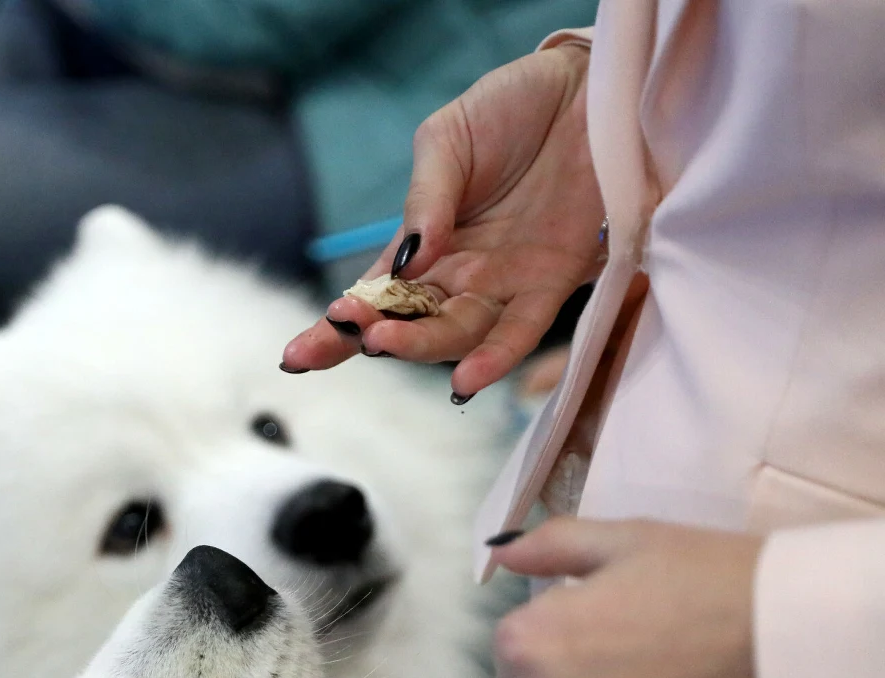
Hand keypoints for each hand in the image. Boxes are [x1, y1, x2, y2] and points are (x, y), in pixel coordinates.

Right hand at [282, 44, 602, 397]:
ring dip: (420, 345)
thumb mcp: (448, 140)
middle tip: (352, 332)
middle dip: (371, 337)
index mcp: (422, 245)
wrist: (586, 90)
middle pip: (407, 326)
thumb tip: (410, 260)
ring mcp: (503, 284)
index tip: (297, 356)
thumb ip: (426, 199)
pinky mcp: (551, 283)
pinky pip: (519, 333)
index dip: (335, 329)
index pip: (372, 298)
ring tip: (386, 342)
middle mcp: (458, 276)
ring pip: (455, 334)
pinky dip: (493, 360)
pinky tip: (464, 380)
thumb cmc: (511, 110)